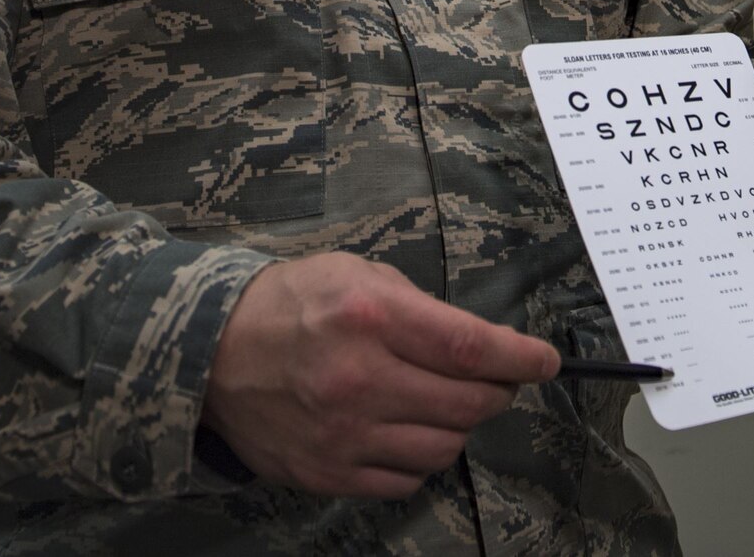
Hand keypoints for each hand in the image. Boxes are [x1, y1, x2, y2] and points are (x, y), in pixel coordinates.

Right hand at [201, 252, 560, 497]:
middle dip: (498, 392)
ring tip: (445, 402)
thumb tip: (480, 345)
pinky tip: (408, 430)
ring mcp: (342, 434)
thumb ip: (419, 307)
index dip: (519, 359)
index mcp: (370, 317)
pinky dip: (420, 457)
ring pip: (444, 446)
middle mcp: (359, 379)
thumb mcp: (356, 274)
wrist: (208, 352)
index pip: (469, 348)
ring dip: (460, 425)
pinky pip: (405, 479)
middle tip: (497, 380)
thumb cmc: (290, 304)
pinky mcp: (327, 472)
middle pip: (467, 403)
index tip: (545, 362)